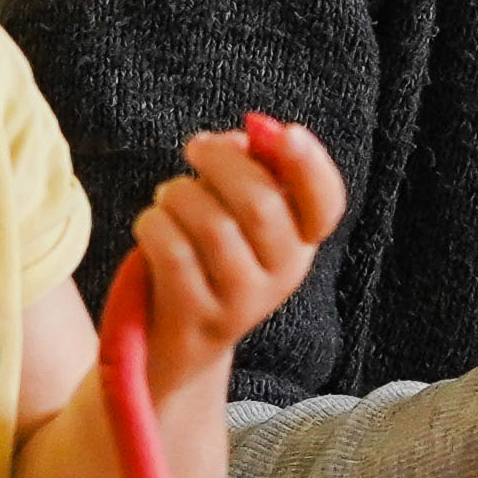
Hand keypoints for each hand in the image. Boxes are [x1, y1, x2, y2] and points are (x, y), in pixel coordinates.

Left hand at [129, 118, 339, 378]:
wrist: (180, 347)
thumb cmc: (207, 259)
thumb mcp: (238, 217)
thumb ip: (251, 171)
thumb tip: (244, 139)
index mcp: (300, 243)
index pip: (326, 204)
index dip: (311, 165)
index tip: (286, 131)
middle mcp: (281, 275)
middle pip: (261, 204)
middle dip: (221, 162)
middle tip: (195, 148)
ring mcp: (240, 302)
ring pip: (213, 225)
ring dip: (180, 193)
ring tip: (168, 195)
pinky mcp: (196, 317)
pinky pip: (173, 253)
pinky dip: (155, 225)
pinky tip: (151, 224)